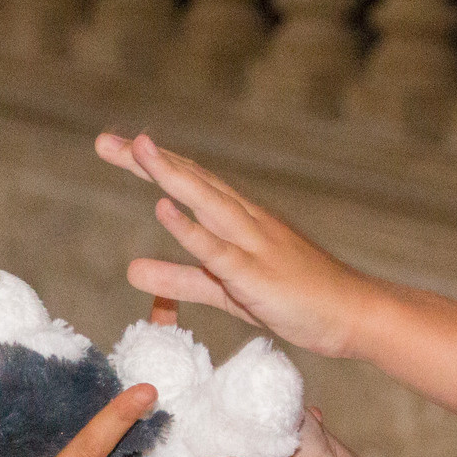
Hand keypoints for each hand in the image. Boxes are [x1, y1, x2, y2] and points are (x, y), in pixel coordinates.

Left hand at [96, 131, 385, 358]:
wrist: (351, 315)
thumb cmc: (295, 300)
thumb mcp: (225, 291)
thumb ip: (180, 279)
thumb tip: (132, 270)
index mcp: (238, 221)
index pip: (189, 184)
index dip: (152, 165)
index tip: (116, 146)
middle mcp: (244, 221)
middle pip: (190, 182)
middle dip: (147, 161)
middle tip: (104, 140)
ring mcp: (253, 244)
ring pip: (206, 202)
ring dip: (170, 175)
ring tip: (138, 150)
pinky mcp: (257, 274)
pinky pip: (218, 250)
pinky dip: (190, 229)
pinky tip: (165, 208)